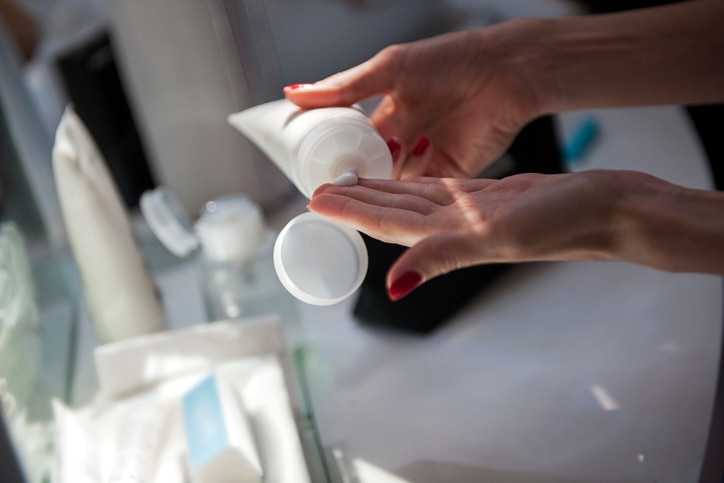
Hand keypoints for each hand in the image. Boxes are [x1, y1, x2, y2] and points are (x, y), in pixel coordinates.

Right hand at [284, 23, 544, 178]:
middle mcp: (404, 140)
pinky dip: (414, 186)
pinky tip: (410, 173)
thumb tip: (293, 93)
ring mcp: (427, 158)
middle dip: (356, 177)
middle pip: (370, 169)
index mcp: (386, 117)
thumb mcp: (390, 70)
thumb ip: (344, 87)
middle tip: (339, 181)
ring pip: (395, 183)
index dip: (334, 159)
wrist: (507, 69)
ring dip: (386, 180)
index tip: (315, 170)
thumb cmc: (450, 60)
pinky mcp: (453, 173)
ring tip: (382, 165)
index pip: (350, 146)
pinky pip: (425, 188)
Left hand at [309, 171, 723, 299]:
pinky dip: (414, 183)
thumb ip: (444, 257)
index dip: (350, 213)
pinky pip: (437, 190)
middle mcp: (453, 228)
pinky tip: (400, 175)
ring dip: (380, 191)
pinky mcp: (485, 199)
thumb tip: (395, 287)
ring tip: (350, 180)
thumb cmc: (559, 224)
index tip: (316, 202)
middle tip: (319, 188)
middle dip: (355, 201)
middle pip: (391, 213)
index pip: (386, 224)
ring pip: (411, 200)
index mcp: (449, 238)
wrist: (602, 208)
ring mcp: (468, 213)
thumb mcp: (497, 237)